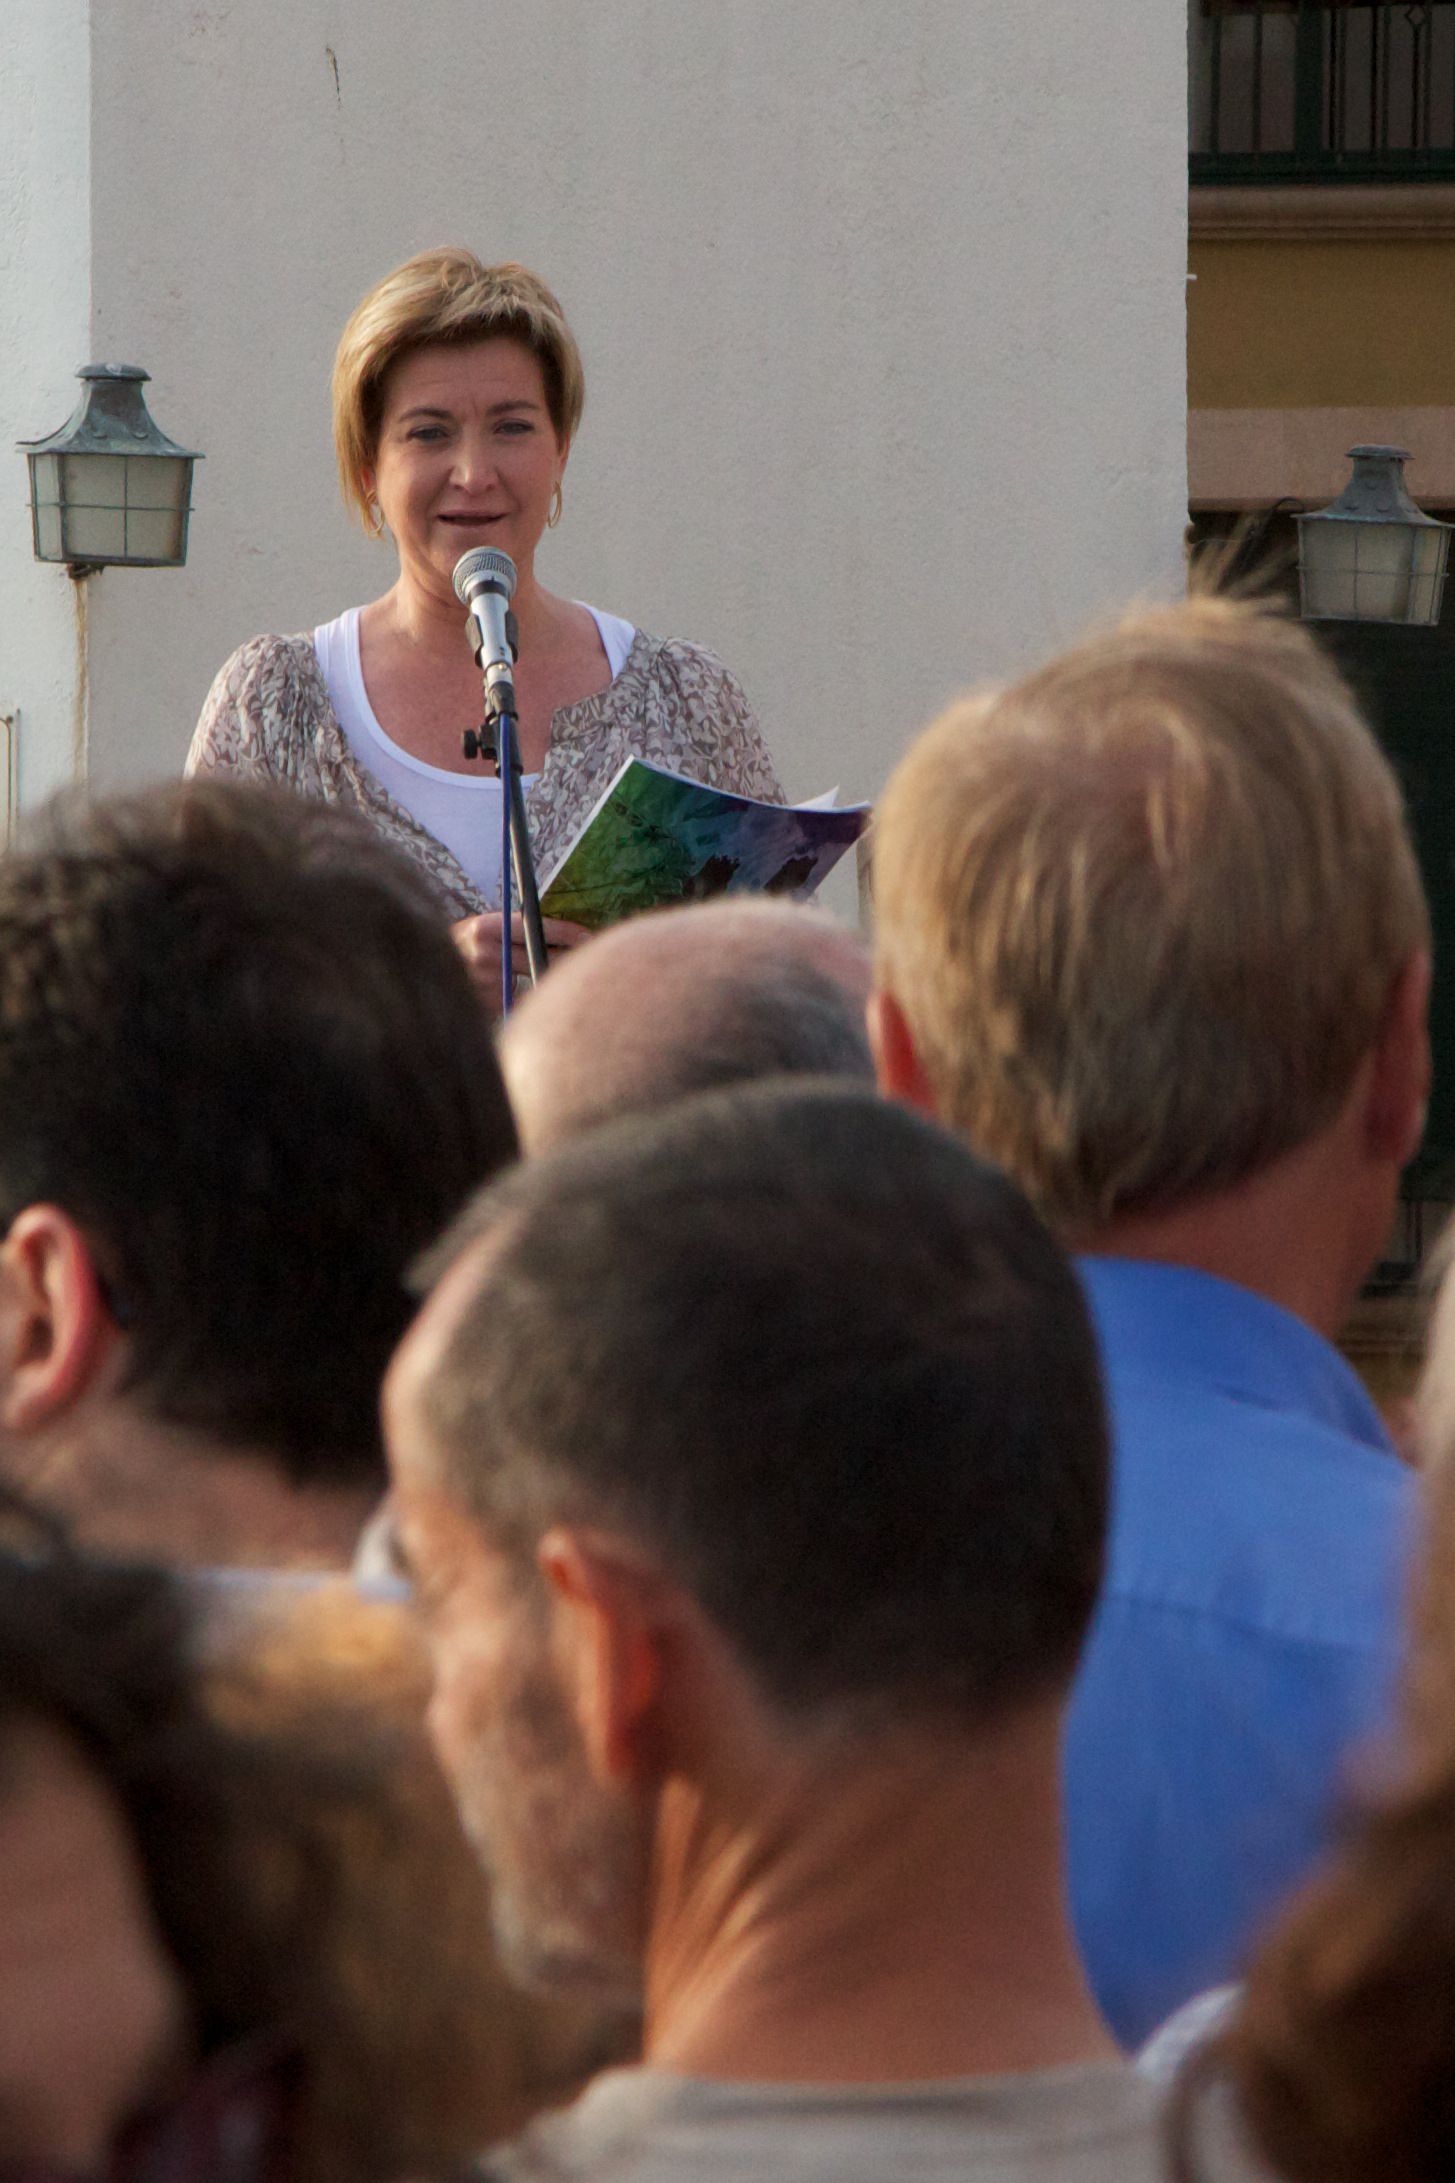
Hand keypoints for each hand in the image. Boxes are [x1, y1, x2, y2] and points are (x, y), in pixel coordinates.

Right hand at [451, 912, 589, 1012]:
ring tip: (567, 976)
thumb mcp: (486, 930)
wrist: (431, 972)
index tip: (587, 936)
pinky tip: (541, 995)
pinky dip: (536, 996)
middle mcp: (486, 952)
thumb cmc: (468, 948)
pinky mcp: (491, 1003)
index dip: (565, 932)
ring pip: (536, 978)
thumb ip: (515, 930)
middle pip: (540, 955)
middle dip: (569, 957)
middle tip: (590, 956)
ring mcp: (487, 980)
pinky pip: (526, 998)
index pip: (534, 927)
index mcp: (486, 927)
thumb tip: (565, 933)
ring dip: (554, 977)